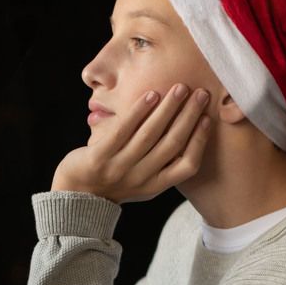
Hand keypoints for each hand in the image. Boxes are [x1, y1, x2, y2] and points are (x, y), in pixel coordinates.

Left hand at [52, 84, 210, 202]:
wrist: (76, 195)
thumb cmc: (115, 181)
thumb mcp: (143, 181)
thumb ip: (163, 164)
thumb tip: (189, 131)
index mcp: (155, 185)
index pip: (187, 165)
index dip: (200, 141)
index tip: (208, 118)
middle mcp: (140, 178)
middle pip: (171, 144)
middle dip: (189, 116)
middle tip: (200, 93)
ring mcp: (119, 168)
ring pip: (149, 135)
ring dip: (168, 109)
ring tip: (179, 88)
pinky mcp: (99, 158)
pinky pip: (122, 131)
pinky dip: (138, 112)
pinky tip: (151, 95)